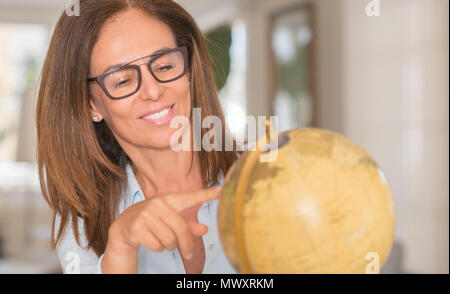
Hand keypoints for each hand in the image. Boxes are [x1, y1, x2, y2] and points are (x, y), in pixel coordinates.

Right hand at [107, 185, 221, 259]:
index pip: (191, 197)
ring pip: (169, 240)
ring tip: (163, 240)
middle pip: (181, 229)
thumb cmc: (153, 221)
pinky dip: (158, 248)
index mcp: (170, 200)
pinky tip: (152, 241)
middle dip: (187, 245)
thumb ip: (188, 225)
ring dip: (169, 246)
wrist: (125, 225)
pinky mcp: (137, 227)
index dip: (206, 194)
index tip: (221, 190)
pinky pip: (157, 245)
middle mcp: (158, 204)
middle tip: (189, 254)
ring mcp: (146, 214)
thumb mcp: (171, 221)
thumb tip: (205, 229)